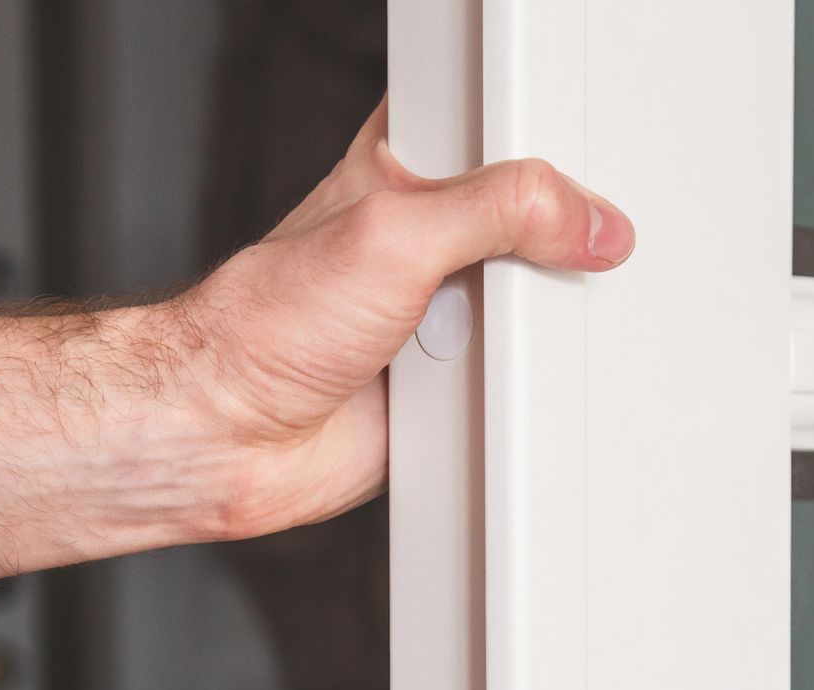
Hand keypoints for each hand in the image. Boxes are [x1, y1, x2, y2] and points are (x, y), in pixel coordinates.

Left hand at [168, 97, 634, 537]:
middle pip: (537, 222)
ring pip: (534, 307)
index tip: (576, 177)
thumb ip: (500, 208)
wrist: (230, 436)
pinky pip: (517, 382)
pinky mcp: (450, 384)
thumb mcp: (397, 234)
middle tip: (557, 261)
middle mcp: (428, 239)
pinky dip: (525, 388)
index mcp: (405, 168)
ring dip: (537, 327)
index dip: (543, 145)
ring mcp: (442, 313)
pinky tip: (507, 385)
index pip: (501, 130)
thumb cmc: (266, 324)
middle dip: (556, 244)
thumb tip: (584, 219)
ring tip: (508, 334)